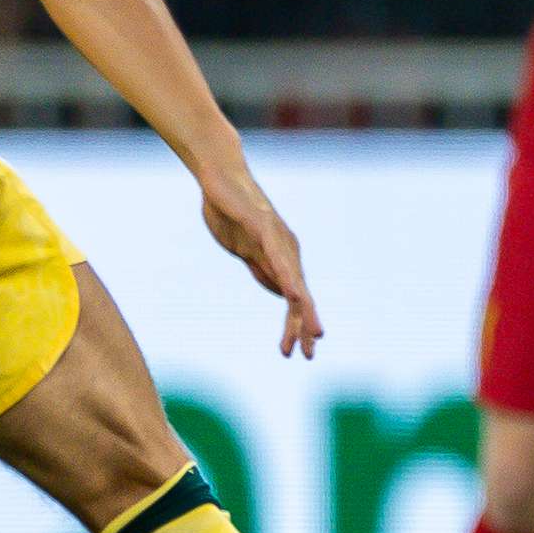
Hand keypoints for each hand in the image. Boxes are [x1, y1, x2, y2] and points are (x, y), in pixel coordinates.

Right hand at [199, 167, 321, 356]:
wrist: (220, 178)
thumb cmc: (232, 214)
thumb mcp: (247, 251)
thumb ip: (265, 270)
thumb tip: (283, 294)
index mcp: (281, 258)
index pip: (295, 300)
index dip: (298, 327)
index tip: (300, 354)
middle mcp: (286, 249)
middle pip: (301, 294)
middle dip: (306, 326)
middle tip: (311, 354)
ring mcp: (276, 238)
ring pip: (294, 279)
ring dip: (304, 309)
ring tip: (313, 332)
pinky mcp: (262, 225)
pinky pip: (277, 255)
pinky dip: (287, 276)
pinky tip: (294, 292)